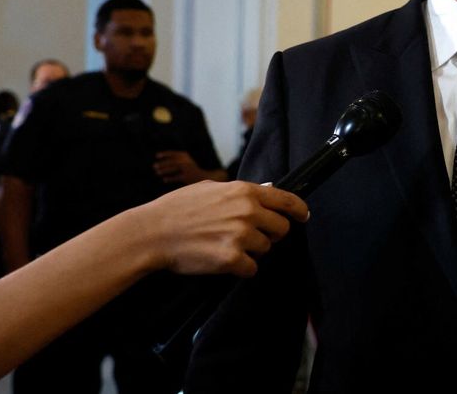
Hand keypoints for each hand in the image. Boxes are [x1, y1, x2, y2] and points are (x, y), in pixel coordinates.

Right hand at [140, 180, 308, 277]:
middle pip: (281, 229)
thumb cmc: (178, 209)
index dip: (299, 210)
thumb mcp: (210, 188)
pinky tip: (221, 259)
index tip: (303, 216)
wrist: (153, 232)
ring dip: (250, 251)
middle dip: (270, 234)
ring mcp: (240, 236)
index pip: (286, 200)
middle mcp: (247, 212)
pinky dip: (240, 268)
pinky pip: (251, 269)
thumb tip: (265, 190)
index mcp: (244, 192)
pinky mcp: (232, 259)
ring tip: (224, 244)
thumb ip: (240, 191)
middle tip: (250, 236)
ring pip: (265, 249)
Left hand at [154, 150, 214, 184]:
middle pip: (172, 161)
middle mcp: (186, 161)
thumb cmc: (191, 170)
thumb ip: (177, 160)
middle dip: (162, 164)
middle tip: (154, 166)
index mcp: (185, 156)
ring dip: (164, 170)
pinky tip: (164, 180)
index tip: (157, 156)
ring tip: (157, 172)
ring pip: (173, 168)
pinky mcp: (187, 176)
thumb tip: (162, 162)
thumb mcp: (185, 161)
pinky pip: (176, 177)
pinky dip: (170, 178)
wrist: (203, 177)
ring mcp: (187, 168)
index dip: (165, 154)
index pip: (173, 153)